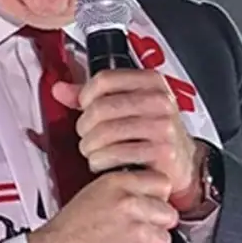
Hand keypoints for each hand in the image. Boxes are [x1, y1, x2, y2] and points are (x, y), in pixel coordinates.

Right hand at [26, 169, 179, 242]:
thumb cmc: (66, 233)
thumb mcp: (92, 195)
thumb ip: (123, 191)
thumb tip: (147, 195)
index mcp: (117, 184)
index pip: (162, 182)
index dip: (157, 198)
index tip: (148, 207)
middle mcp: (129, 204)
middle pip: (168, 213)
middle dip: (155, 225)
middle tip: (134, 233)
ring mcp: (137, 231)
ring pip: (164, 239)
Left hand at [53, 69, 203, 211]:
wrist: (181, 162)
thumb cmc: (153, 133)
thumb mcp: (128, 106)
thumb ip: (93, 96)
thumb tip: (60, 89)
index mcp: (151, 82)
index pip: (105, 79)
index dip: (85, 95)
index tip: (84, 108)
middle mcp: (160, 101)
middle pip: (102, 107)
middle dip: (85, 126)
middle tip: (86, 136)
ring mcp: (163, 126)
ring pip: (106, 131)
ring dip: (90, 146)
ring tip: (92, 151)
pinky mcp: (162, 151)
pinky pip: (118, 153)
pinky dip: (101, 161)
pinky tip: (102, 163)